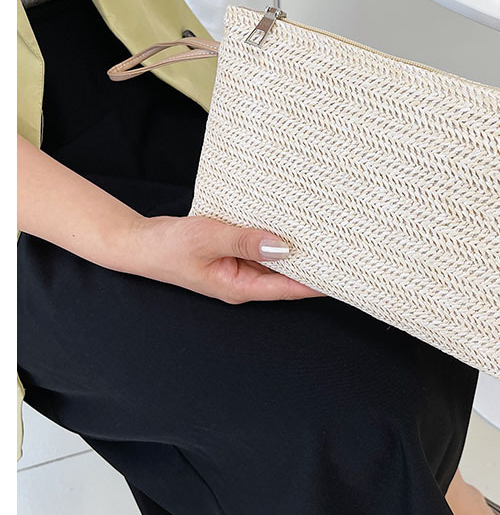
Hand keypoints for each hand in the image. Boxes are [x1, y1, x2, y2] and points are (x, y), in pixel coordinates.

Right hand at [130, 215, 324, 304]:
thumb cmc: (169, 246)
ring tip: (325, 235)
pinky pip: (262, 248)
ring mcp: (239, 268)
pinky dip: (276, 239)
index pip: (288, 289)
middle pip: (287, 277)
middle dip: (313, 265)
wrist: (141, 243)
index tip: (343, 273)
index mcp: (240, 287)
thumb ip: (246, 241)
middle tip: (343, 248)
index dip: (318, 283)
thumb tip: (283, 246)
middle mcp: (244, 281)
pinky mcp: (234, 254)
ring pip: (276, 261)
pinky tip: (291, 225)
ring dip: (295, 250)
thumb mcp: (209, 238)